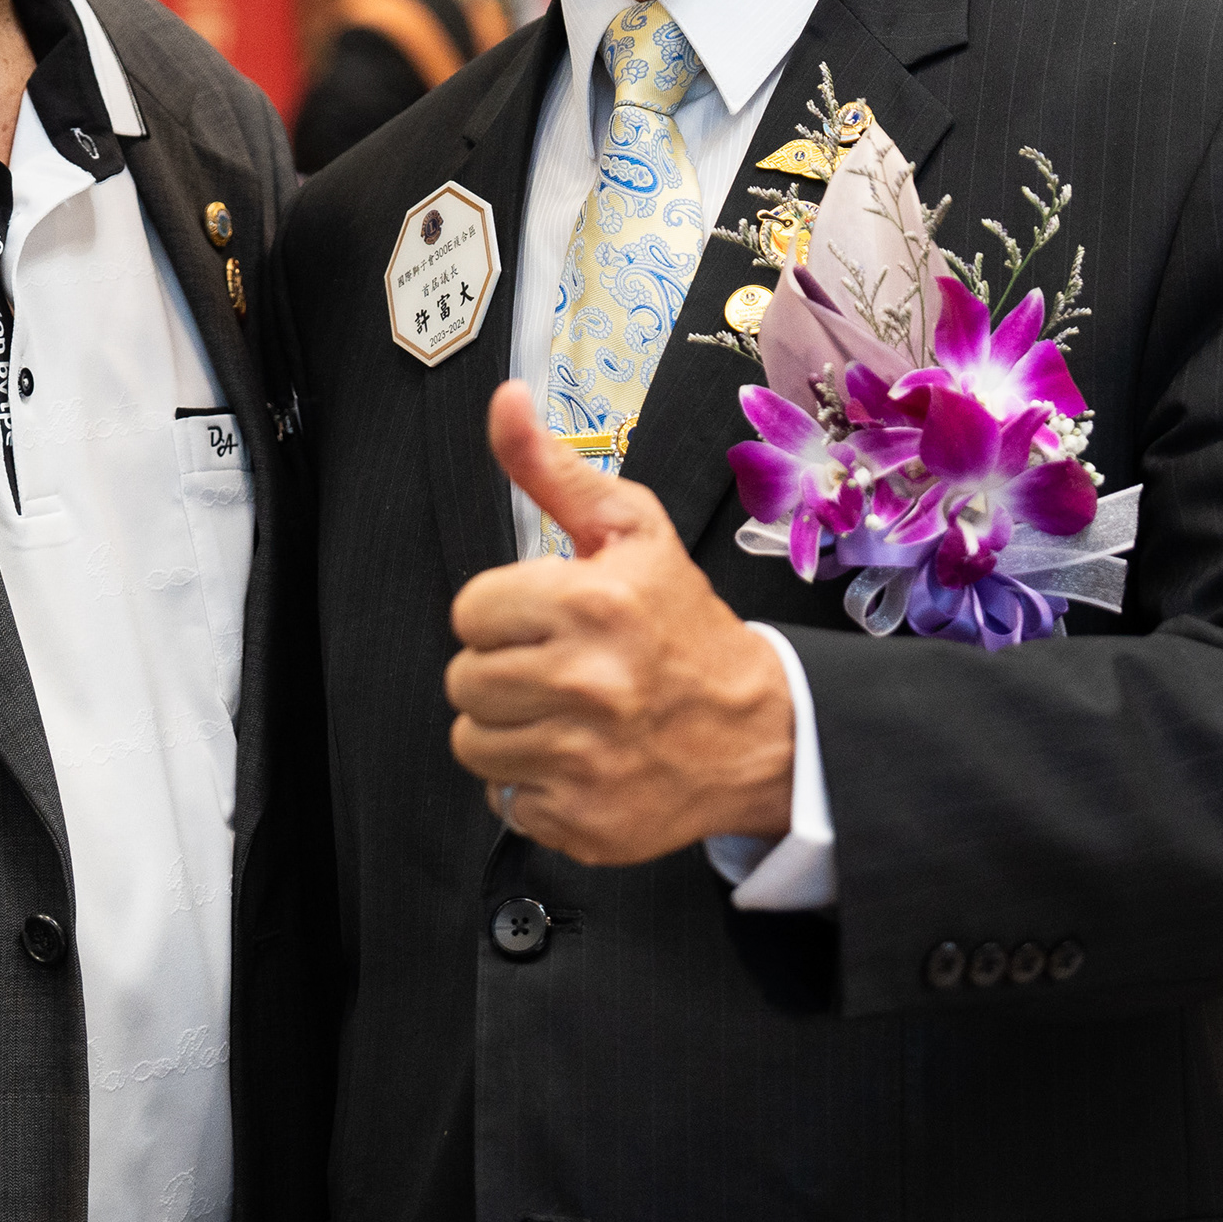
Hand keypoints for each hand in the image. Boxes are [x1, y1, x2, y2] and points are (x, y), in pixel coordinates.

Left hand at [445, 381, 794, 865]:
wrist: (758, 732)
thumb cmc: (681, 624)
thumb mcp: (631, 531)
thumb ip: (553, 470)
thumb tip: (503, 399)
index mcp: (592, 605)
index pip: (471, 612)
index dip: (502, 612)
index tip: (545, 618)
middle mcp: (587, 685)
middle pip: (464, 681)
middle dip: (502, 669)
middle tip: (556, 666)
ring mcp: (586, 761)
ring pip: (473, 744)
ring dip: (507, 729)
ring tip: (561, 713)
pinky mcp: (585, 822)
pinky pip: (505, 801)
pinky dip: (532, 784)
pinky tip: (577, 758)